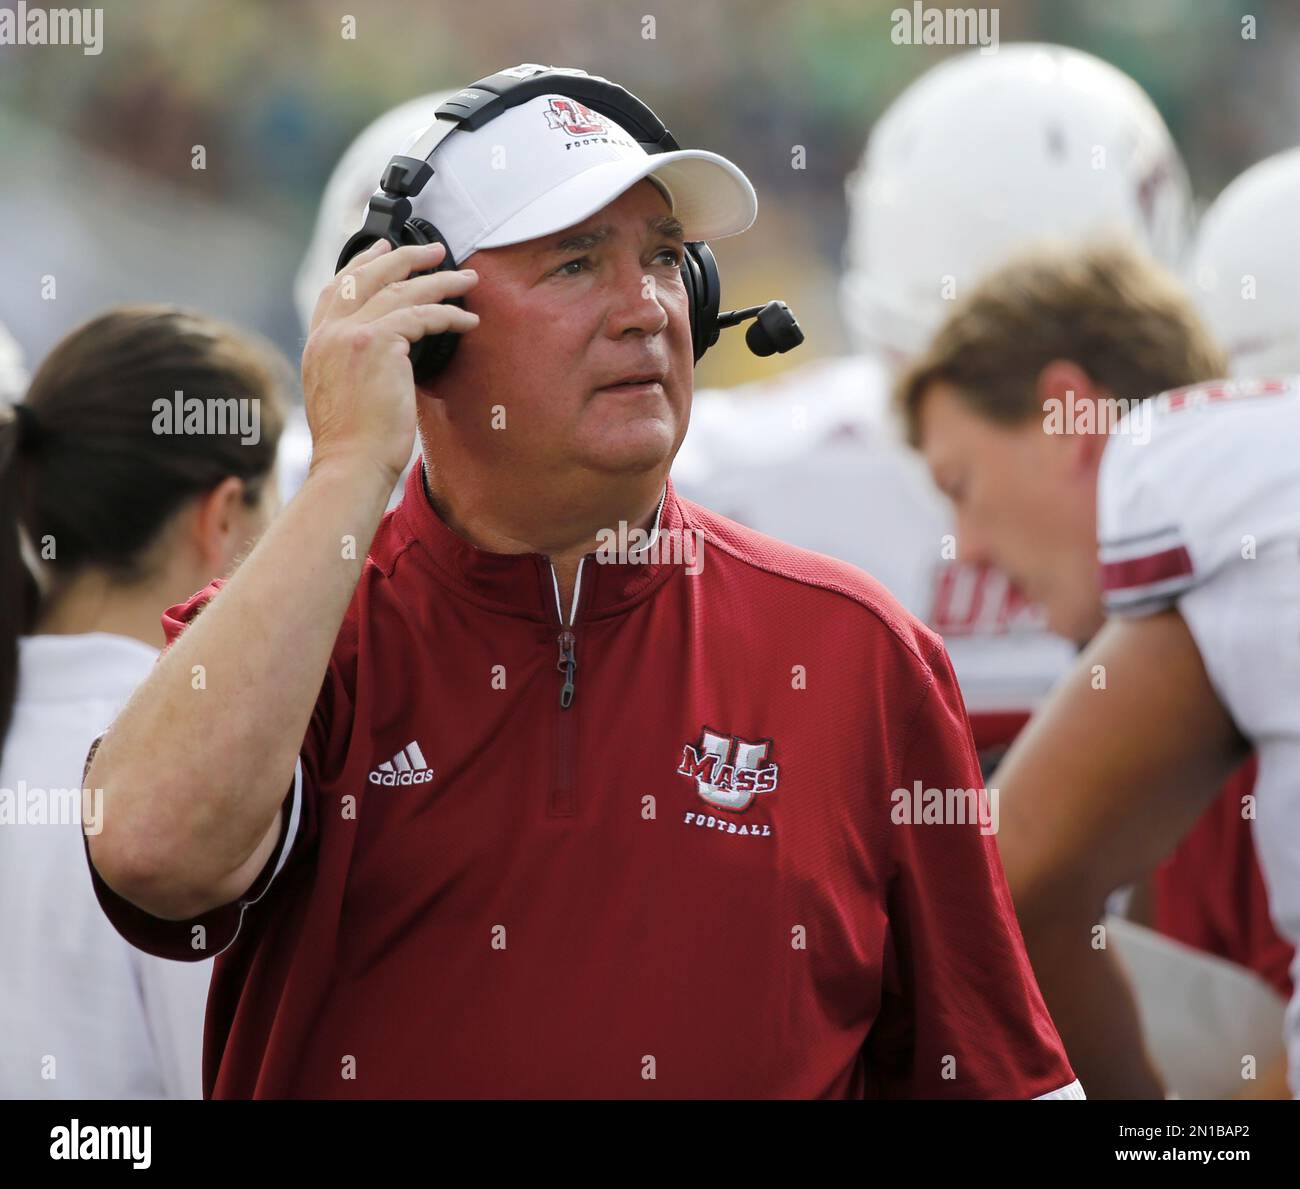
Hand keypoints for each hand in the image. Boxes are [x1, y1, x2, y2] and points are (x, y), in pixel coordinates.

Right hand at [301, 240, 479, 484]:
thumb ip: (350, 365)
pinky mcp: (378, 343)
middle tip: (434, 249)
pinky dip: (450, 314)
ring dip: (440, 281)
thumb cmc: (353, 445)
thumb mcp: (338, 395)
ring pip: (401, 290)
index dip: (361, 263)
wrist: (350, 465)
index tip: (382, 248)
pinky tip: (469, 319)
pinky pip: (422, 315)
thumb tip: (384, 354)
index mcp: (318, 343)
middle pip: (367, 276)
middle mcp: (330, 332)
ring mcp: (351, 334)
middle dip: (403, 257)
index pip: (335, 288)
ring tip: (466, 278)